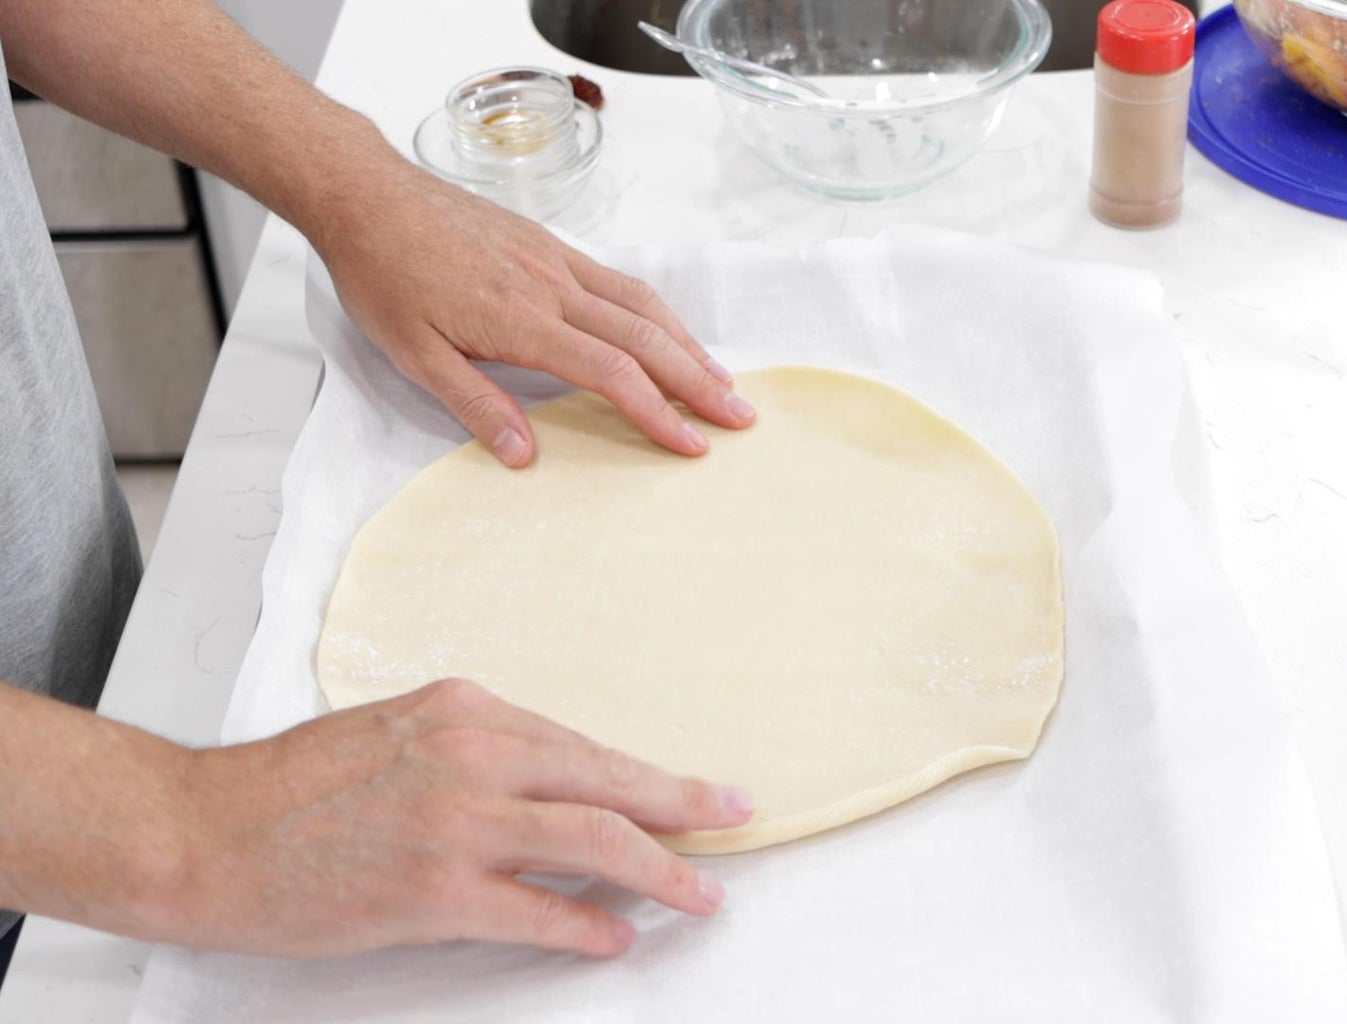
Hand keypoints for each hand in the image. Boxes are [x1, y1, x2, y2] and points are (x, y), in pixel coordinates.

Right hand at [162, 678, 752, 957]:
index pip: (583, 745)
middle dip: (684, 805)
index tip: (697, 791)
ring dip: (661, 871)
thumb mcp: (397, 735)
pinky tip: (617, 937)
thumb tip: (550, 786)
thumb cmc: (289, 789)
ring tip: (703, 895)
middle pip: (608, 781)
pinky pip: (537, 908)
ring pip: (593, 839)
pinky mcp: (433, 889)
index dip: (648, 775)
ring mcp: (456, 821)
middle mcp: (472, 754)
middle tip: (739, 819)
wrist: (199, 830)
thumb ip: (476, 752)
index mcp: (466, 711)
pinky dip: (587, 925)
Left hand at [311, 171, 755, 466]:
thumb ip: (474, 403)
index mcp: (521, 319)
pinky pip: (621, 282)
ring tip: (721, 381)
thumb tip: (523, 455)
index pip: (610, 372)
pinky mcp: (551, 245)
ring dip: (690, 345)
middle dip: (699, 381)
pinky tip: (670, 334)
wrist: (367, 196)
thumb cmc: (383, 275)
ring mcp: (557, 261)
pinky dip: (659, 314)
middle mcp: (552, 286)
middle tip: (739, 417)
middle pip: (646, 337)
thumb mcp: (412, 354)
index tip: (690, 445)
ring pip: (644, 304)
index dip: (657, 412)